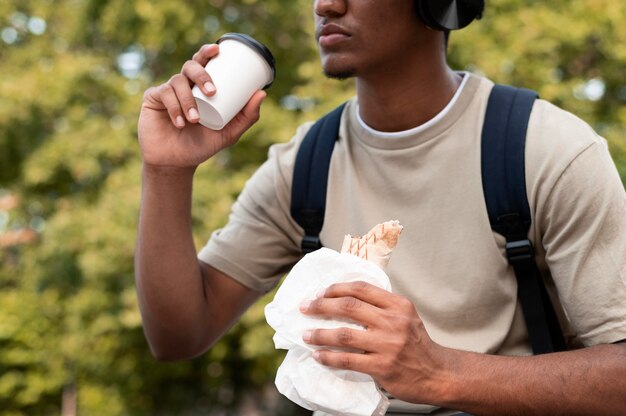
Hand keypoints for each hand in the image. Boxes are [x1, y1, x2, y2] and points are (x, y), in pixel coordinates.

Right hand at [138, 44, 265, 169]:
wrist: (176, 163)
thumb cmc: (202, 146)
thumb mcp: (228, 133)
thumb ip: (246, 117)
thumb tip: (262, 93)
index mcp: (201, 87)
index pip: (204, 63)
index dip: (208, 51)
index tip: (217, 49)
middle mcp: (184, 85)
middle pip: (190, 66)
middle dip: (202, 75)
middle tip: (212, 92)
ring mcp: (167, 91)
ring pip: (177, 81)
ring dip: (188, 100)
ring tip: (194, 120)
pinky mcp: (153, 99)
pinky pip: (164, 94)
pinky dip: (174, 108)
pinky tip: (180, 122)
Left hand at [300, 281, 446, 403]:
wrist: (437, 374)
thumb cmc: (417, 345)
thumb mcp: (406, 316)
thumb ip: (382, 306)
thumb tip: (345, 298)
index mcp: (398, 305)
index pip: (361, 288)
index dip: (336, 288)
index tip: (320, 292)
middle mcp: (393, 321)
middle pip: (348, 306)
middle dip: (321, 305)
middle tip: (305, 307)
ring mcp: (387, 344)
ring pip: (344, 334)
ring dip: (320, 334)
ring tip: (306, 335)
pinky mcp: (382, 366)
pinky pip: (347, 359)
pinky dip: (329, 357)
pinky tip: (318, 355)